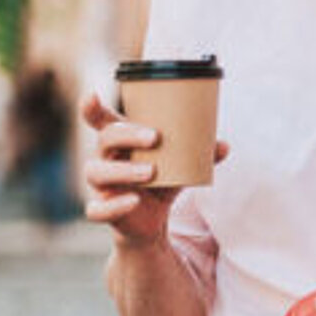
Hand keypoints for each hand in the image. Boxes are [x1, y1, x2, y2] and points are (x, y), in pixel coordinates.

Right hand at [81, 92, 224, 246]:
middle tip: (155, 137)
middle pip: (104, 140)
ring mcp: (100, 185)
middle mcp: (104, 159)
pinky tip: (134, 201)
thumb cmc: (161, 180)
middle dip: (127, 135)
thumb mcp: (181, 165)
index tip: (92, 96)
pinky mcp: (103, 210)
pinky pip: (97, 210)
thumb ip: (199, 154)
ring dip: (123, 170)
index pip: (100, 120)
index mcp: (119, 141)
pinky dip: (115, 205)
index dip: (92, 108)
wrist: (151, 220)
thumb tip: (224, 145)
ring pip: (96, 172)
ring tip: (150, 172)